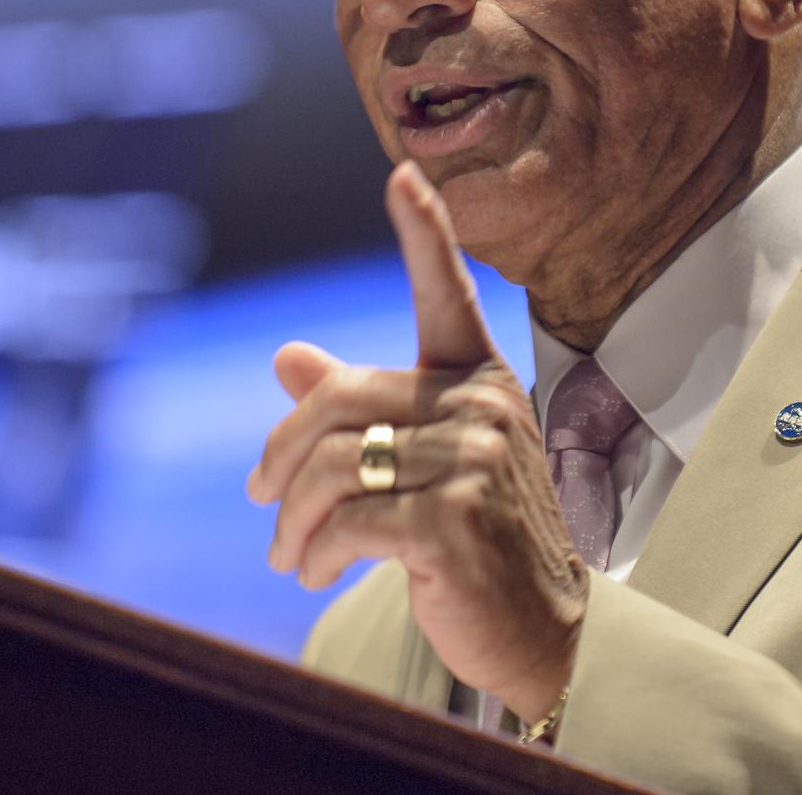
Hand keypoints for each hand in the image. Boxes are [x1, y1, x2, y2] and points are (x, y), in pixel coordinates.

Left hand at [247, 160, 586, 721]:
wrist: (541, 629)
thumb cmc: (475, 534)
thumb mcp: (422, 460)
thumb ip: (357, 406)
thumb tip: (285, 357)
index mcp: (476, 379)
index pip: (447, 293)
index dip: (425, 232)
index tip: (402, 173)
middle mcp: (481, 407)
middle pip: (340, 401)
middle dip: (282, 455)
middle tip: (260, 499)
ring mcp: (474, 462)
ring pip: (335, 465)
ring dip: (292, 519)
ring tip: (288, 553)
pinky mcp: (454, 521)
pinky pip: (348, 519)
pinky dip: (315, 550)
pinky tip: (316, 570)